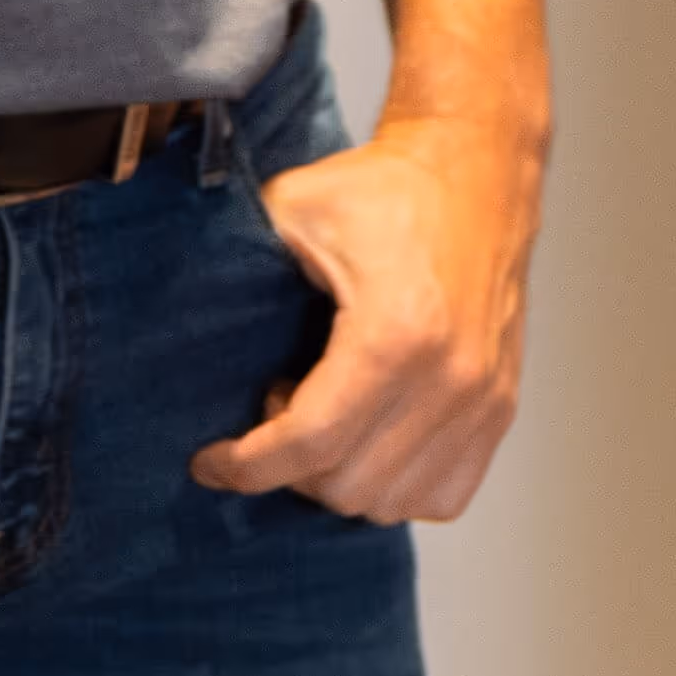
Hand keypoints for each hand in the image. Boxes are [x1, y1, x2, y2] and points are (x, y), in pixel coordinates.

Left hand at [197, 106, 542, 522]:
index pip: (310, 443)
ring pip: (390, 501)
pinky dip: (394, 486)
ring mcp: (482, 401)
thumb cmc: (386, 191)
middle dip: (289, 466)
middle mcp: (449, 378)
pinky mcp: (500, 410)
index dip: (246, 466)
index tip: (210, 462)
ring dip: (339, 477)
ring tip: (325, 415)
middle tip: (275, 407)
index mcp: (396, 332)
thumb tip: (175, 325)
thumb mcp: (293, 210)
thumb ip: (237, 269)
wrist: (476, 174)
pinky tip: (370, 437)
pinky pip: (441, 496)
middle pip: (345, 484)